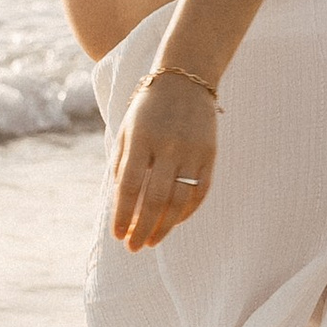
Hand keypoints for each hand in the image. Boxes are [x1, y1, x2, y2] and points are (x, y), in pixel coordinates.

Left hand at [108, 69, 219, 251]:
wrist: (185, 79)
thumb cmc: (148, 109)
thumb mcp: (127, 130)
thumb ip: (122, 164)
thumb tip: (120, 205)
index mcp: (141, 139)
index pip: (128, 186)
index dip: (122, 214)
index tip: (117, 235)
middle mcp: (167, 146)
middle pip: (154, 199)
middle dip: (142, 228)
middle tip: (133, 248)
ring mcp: (191, 151)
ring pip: (179, 200)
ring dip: (164, 226)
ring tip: (152, 241)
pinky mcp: (210, 154)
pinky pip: (200, 191)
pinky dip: (187, 211)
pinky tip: (175, 222)